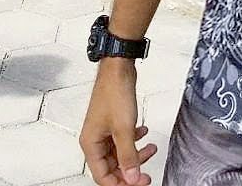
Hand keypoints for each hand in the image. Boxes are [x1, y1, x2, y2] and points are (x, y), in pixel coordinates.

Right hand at [80, 63, 157, 185]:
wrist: (119, 68)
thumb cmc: (114, 92)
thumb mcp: (124, 130)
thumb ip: (129, 156)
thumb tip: (132, 178)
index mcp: (91, 143)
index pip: (102, 176)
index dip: (120, 184)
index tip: (138, 183)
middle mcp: (95, 138)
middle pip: (111, 167)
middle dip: (130, 170)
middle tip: (146, 174)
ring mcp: (104, 130)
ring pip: (119, 153)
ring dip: (136, 154)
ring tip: (151, 149)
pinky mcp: (113, 122)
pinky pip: (123, 140)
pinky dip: (134, 140)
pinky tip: (143, 134)